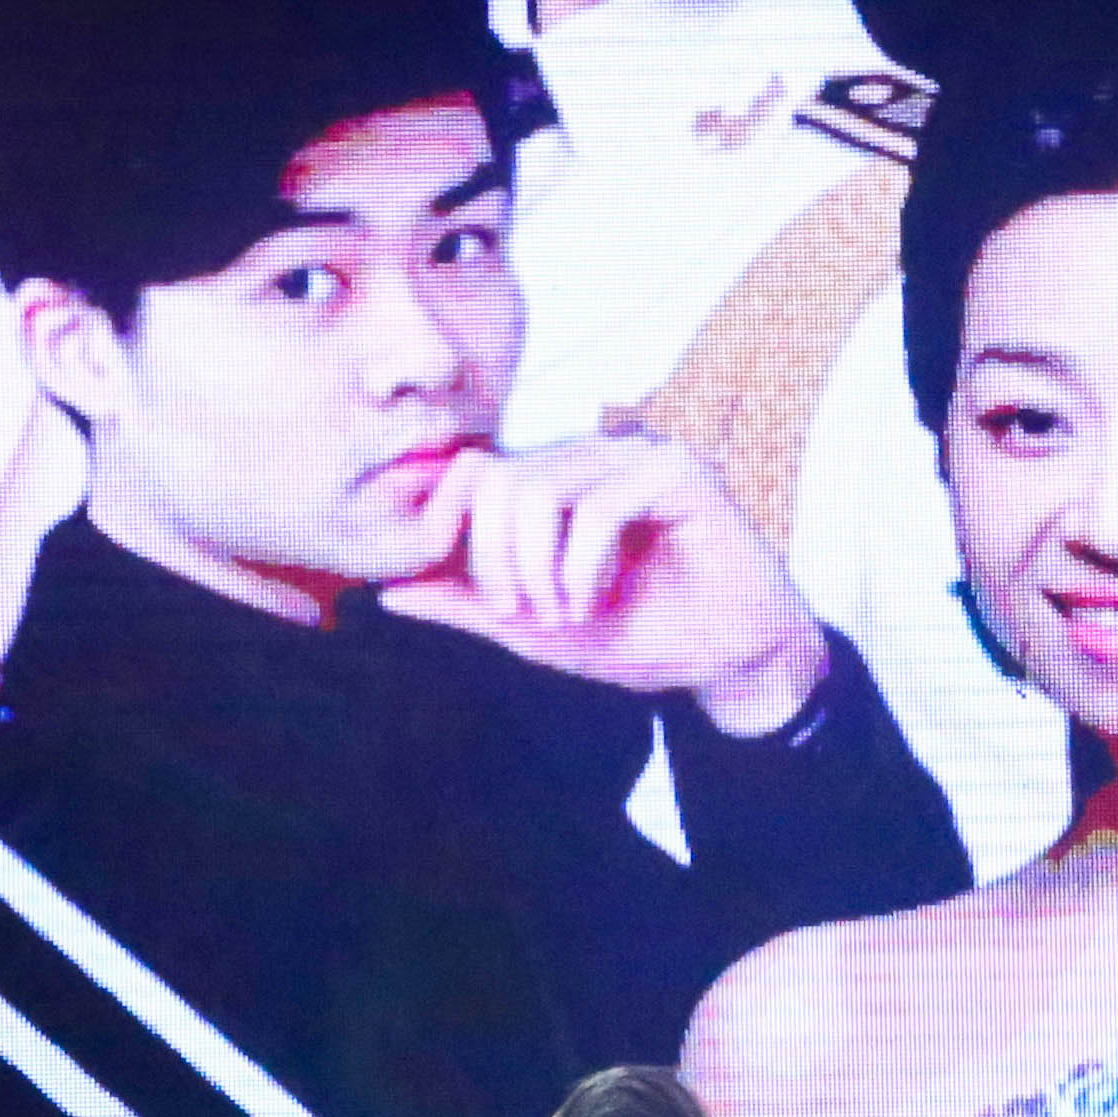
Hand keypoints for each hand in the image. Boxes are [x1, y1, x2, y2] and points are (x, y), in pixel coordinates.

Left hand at [374, 433, 826, 732]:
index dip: (459, 533)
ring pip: (540, 489)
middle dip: (497, 563)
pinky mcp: (676, 472)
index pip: (473, 474)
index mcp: (553, 482)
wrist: (730, 661)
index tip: (487, 601)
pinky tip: (598, 600)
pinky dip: (584, 567)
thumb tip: (386, 592)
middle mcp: (589, 456)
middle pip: (497, 480)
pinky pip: (598, 506)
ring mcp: (633, 455)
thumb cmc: (643, 637)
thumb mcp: (535, 629)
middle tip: (527, 616)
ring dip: (539, 569)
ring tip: (565, 615)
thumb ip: (466, 605)